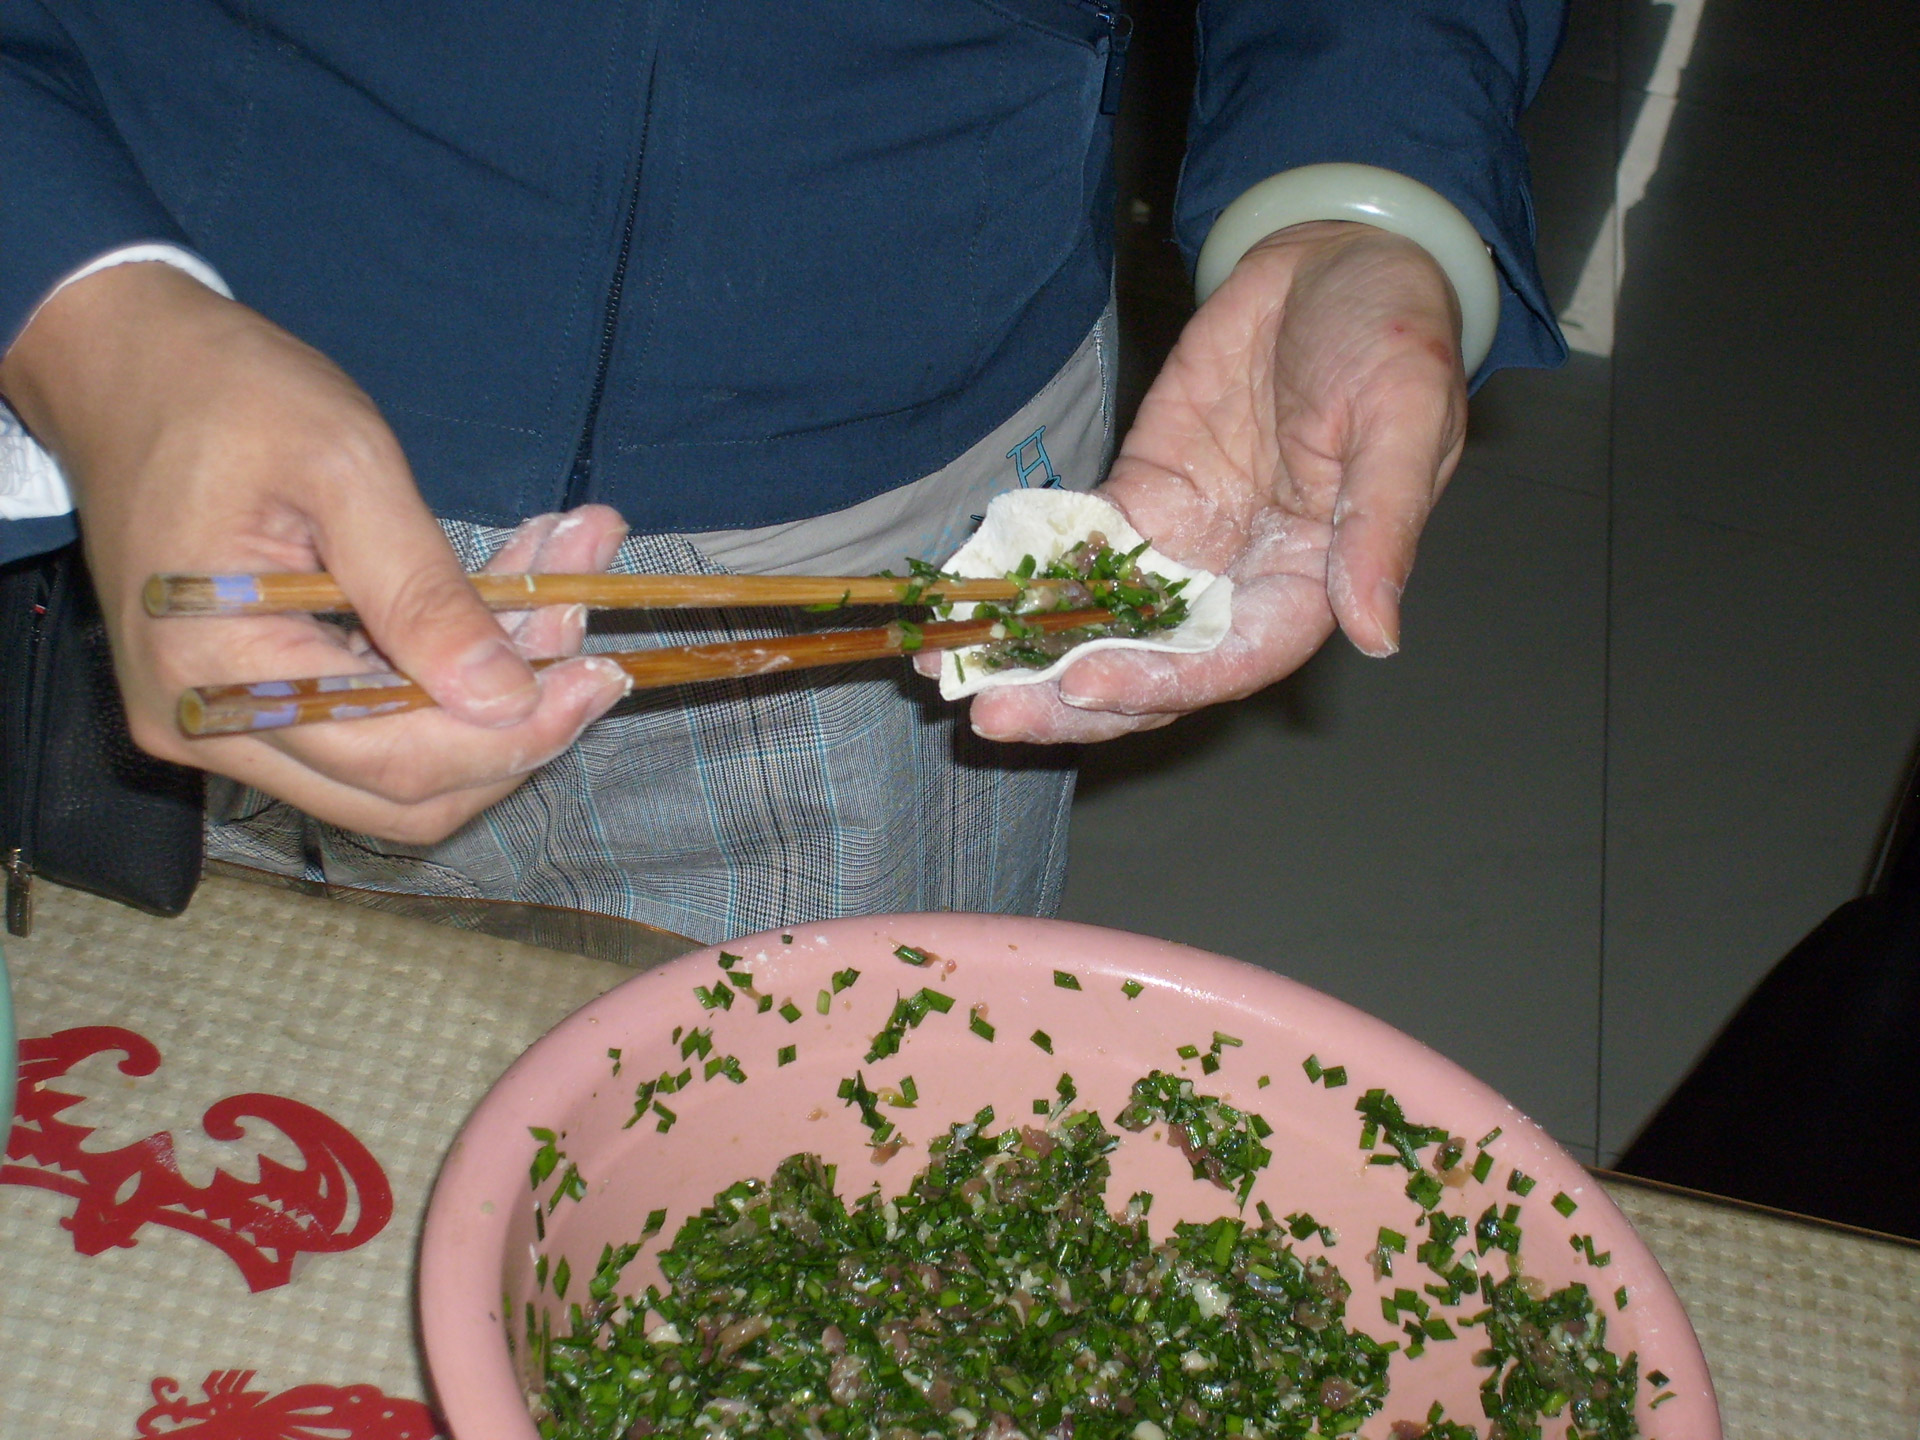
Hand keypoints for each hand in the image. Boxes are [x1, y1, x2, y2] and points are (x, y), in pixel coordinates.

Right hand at [0, 263, 632, 841]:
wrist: (132, 366)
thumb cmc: (227, 395)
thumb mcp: (344, 466)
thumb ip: (423, 592)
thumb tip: (506, 699)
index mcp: (215, 673)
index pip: (397, 762)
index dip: (516, 735)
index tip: (603, 675)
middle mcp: (213, 727)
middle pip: (405, 791)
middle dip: (515, 719)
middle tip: (582, 615)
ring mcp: (231, 725)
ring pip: (403, 764)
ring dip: (496, 691)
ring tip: (560, 576)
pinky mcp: (256, 702)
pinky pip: (376, 720)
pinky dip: (452, 668)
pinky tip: (510, 584)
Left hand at [966, 221, 1467, 742]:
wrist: (1334, 259)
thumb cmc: (1392, 334)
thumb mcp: (1403, 418)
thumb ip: (1382, 527)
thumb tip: (1376, 633)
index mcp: (1310, 581)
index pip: (1230, 661)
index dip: (1162, 683)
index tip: (1089, 684)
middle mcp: (1239, 580)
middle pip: (1152, 664)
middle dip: (1073, 697)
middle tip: (993, 714)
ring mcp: (1185, 542)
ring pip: (1105, 623)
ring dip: (1036, 654)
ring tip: (959, 673)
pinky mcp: (1142, 496)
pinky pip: (1077, 550)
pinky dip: (1025, 576)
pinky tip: (968, 595)